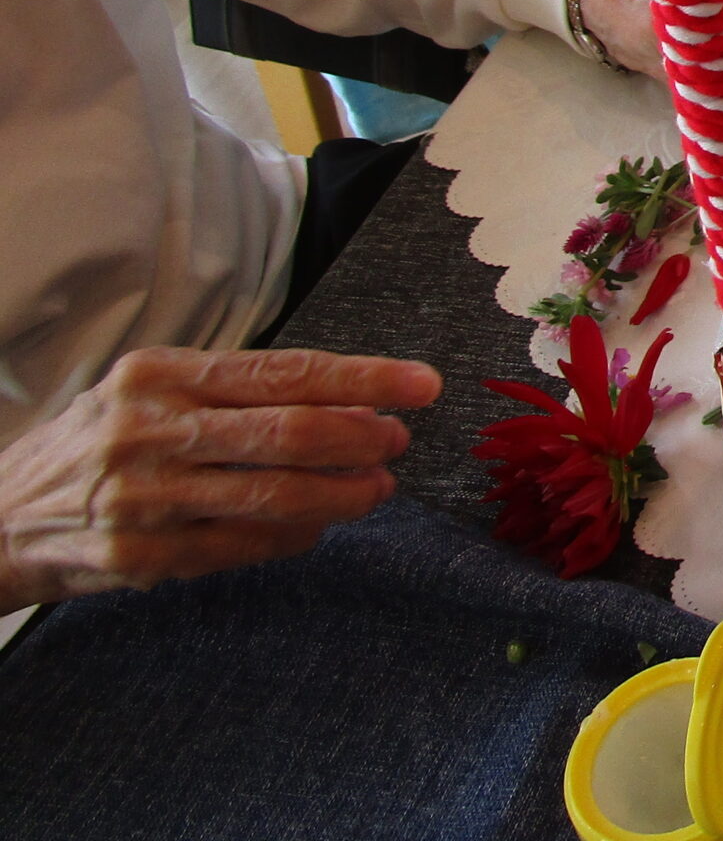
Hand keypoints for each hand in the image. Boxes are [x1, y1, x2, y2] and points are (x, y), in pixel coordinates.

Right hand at [0, 348, 439, 612]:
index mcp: (162, 374)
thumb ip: (236, 391)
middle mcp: (151, 429)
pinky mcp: (138, 555)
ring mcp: (144, 496)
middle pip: (289, 432)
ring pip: (272, 496)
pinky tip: (319, 526)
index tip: (421, 386)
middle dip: (362, 437)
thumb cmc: (96, 442)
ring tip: (376, 487)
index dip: (365, 378)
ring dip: (341, 493)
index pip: (286, 372)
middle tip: (399, 441)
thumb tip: (347, 398)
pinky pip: (240, 548)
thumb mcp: (151, 391)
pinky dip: (292, 538)